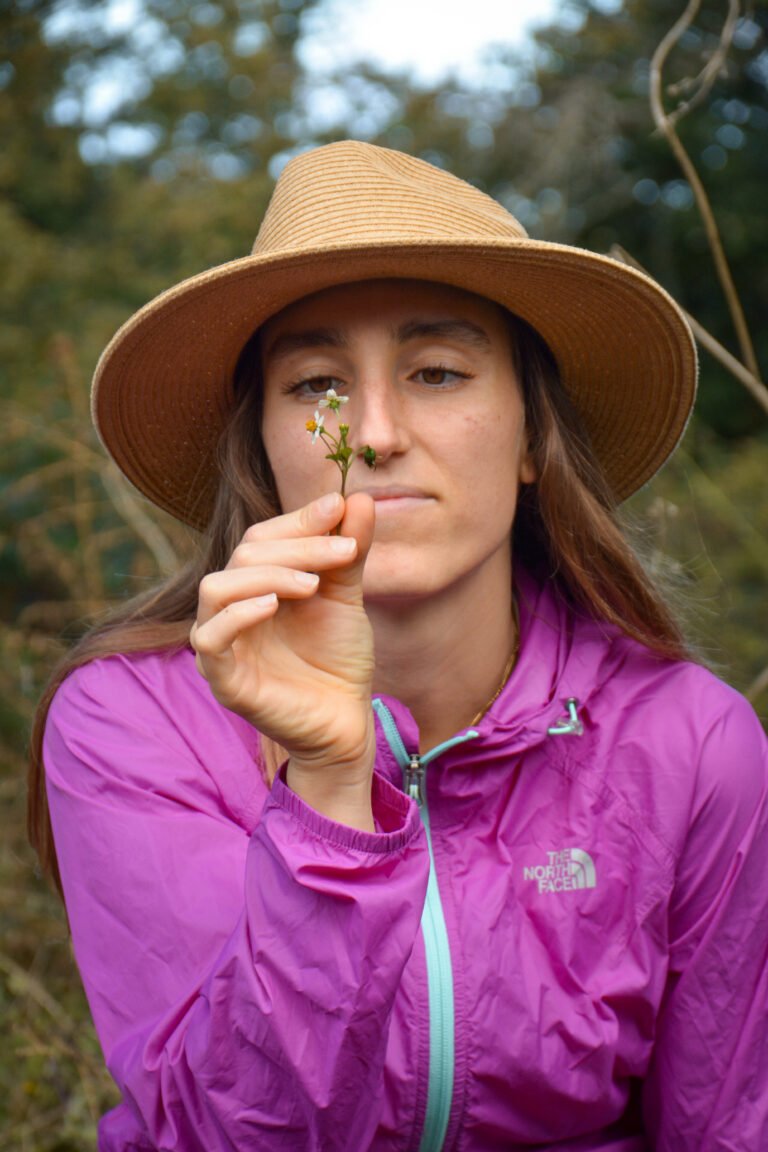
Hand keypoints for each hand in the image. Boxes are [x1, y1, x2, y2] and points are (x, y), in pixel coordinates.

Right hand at [190, 492, 376, 825]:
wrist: (346, 721)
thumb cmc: (338, 659)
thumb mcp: (347, 598)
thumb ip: (348, 552)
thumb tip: (357, 497)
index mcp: (257, 584)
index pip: (263, 537)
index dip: (299, 520)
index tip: (340, 506)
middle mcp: (233, 607)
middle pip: (245, 556)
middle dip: (297, 547)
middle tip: (344, 550)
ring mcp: (222, 642)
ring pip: (218, 588)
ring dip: (267, 575)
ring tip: (312, 584)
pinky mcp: (222, 677)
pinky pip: (210, 638)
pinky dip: (238, 615)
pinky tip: (274, 605)